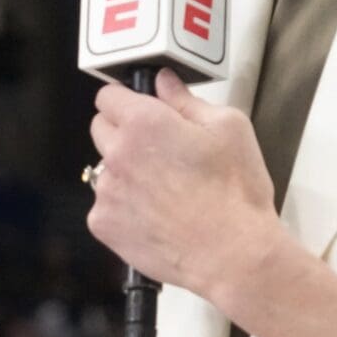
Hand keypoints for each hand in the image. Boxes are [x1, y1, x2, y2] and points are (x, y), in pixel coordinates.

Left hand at [86, 69, 279, 304]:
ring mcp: (106, 191)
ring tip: (164, 191)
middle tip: (160, 152)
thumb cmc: (235, 193)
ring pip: (104, 170)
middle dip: (124, 133)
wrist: (232, 254)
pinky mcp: (104, 224)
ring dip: (125, 173)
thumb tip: (164, 82)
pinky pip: (105, 206)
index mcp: (143, 123)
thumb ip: (186, 100)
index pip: (108, 96)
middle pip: (101, 129)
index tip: (140, 110)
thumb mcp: (227, 128)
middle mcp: (117, 154)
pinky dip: (123, 208)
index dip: (126, 101)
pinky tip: (155, 216)